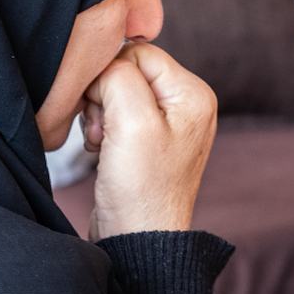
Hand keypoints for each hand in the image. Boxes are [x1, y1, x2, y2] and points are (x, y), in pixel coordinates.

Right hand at [81, 42, 215, 239]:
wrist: (137, 241)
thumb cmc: (140, 189)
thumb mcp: (132, 122)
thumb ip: (119, 76)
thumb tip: (106, 62)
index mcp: (193, 93)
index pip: (139, 52)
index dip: (110, 75)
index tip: (105, 110)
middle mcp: (185, 105)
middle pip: (127, 71)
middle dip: (104, 97)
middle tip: (105, 131)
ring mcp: (167, 124)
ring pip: (116, 92)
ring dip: (99, 114)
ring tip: (103, 143)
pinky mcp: (146, 141)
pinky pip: (115, 114)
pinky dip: (102, 129)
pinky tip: (103, 150)